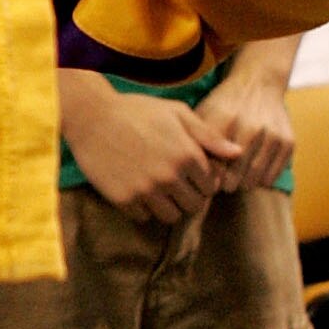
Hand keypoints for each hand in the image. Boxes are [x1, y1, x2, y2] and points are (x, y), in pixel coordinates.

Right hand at [57, 69, 239, 224]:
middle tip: (175, 183)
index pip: (210, 187)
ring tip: (158, 189)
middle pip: (194, 206)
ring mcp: (145, 190)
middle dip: (188, 196)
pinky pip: (143, 217)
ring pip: (171, 216)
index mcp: (187, 155)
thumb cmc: (137, 110)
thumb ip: (208, 136)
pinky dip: (143, 208)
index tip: (190, 173)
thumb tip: (238, 153)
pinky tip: (137, 189)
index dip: (203, 181)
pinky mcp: (123, 199)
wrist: (91, 115)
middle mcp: (169, 176)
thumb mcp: (177, 113)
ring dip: (168, 206)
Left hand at [200, 59, 295, 192]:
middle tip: (220, 186)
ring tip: (235, 182)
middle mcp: (250, 126)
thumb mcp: (204, 112)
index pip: (214, 161)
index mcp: (224, 118)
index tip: (205, 179)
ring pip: (254, 177)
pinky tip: (251, 176)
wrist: (258, 83)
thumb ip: (198, 140)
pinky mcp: (288, 142)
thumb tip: (194, 172)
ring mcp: (272, 134)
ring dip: (243, 184)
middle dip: (225, 185)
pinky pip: (272, 175)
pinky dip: (260, 181)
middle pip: (235, 172)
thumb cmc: (224, 103)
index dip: (207, 176)